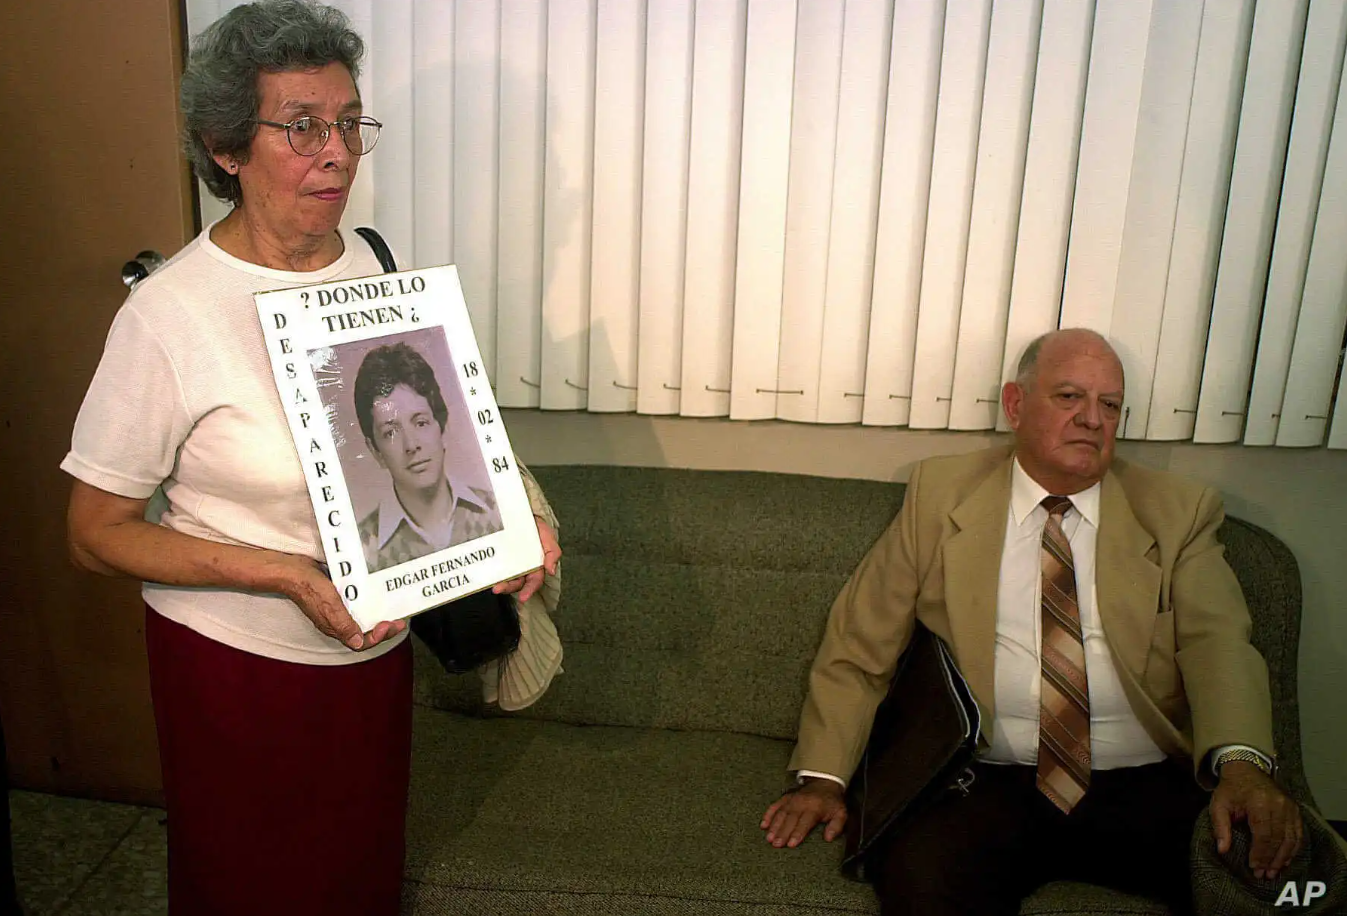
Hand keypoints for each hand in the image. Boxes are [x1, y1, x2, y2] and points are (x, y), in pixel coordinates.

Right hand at [276, 554, 405, 650]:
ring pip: (362, 617)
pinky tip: (377, 595)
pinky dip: (368, 602)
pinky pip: (356, 603)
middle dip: (384, 628)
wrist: (292, 570)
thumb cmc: (309, 588)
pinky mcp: (337, 596)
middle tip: (399, 620)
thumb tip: (358, 643)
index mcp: (336, 627)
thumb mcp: (329, 607)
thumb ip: (343, 624)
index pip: (362, 641)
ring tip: (393, 610)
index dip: (379, 636)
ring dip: (378, 615)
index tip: (390, 624)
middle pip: (365, 630)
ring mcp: (337, 609)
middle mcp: (338, 621)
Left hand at [493, 516, 560, 603]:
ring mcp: (509, 564)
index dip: (529, 591)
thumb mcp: (549, 539)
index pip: (534, 582)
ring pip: (505, 578)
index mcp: (536, 567)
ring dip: (499, 583)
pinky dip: (490, 572)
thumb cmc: (539, 529)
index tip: (523, 598)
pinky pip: (494, 567)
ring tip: (493, 584)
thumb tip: (551, 571)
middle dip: (508, 588)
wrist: (524, 514)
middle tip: (499, 589)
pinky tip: (486, 573)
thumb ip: (553, 554)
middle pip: (516, 583)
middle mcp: (522, 569)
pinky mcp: (499, 558)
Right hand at [760, 778, 847, 847]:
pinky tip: (763, 824)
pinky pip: (775, 806)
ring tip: (769, 838)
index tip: (791, 844)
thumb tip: (829, 838)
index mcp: (815, 808)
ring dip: (774, 826)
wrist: (824, 783)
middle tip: (776, 844)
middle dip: (782, 832)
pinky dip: (768, 815)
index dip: (797, 833)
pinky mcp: (785, 798)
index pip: (804, 822)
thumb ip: (836, 826)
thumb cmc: (832, 802)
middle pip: (790, 819)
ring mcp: (792, 800)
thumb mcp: (840, 813)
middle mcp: (801, 803)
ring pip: (781, 814)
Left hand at [1210, 760, 1303, 880]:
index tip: (1254, 868)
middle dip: (1271, 860)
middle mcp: (1279, 805)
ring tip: (1274, 872)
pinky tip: (1285, 860)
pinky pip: (1298, 833)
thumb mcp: (1218, 804)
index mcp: (1259, 803)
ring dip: (1283, 858)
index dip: (1260, 854)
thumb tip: (1222, 849)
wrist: (1246, 769)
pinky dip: (1293, 849)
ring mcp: (1290, 807)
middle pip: (1279, 839)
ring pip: (1291, 839)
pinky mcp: (1296, 810)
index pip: (1264, 835)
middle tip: (1264, 875)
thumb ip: (1220, 827)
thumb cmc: (1231, 789)